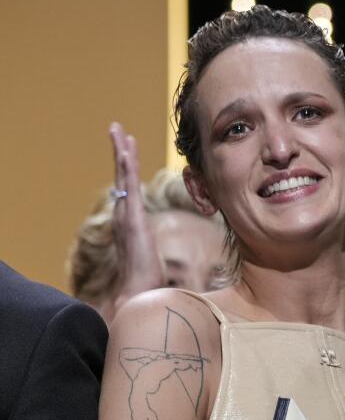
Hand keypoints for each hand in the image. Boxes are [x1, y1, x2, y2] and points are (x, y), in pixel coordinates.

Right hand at [108, 122, 163, 309]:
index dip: (126, 166)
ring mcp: (126, 215)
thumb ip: (149, 244)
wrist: (139, 292)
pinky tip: (125, 151)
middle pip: (120, 175)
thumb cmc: (147, 278)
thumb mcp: (151, 254)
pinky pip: (129, 188)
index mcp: (130, 219)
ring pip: (122, 176)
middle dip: (118, 150)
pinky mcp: (133, 219)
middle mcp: (124, 214)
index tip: (126, 147)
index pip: (127, 186)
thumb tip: (154, 247)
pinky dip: (126, 168)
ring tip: (118, 129)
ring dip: (120, 151)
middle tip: (116, 127)